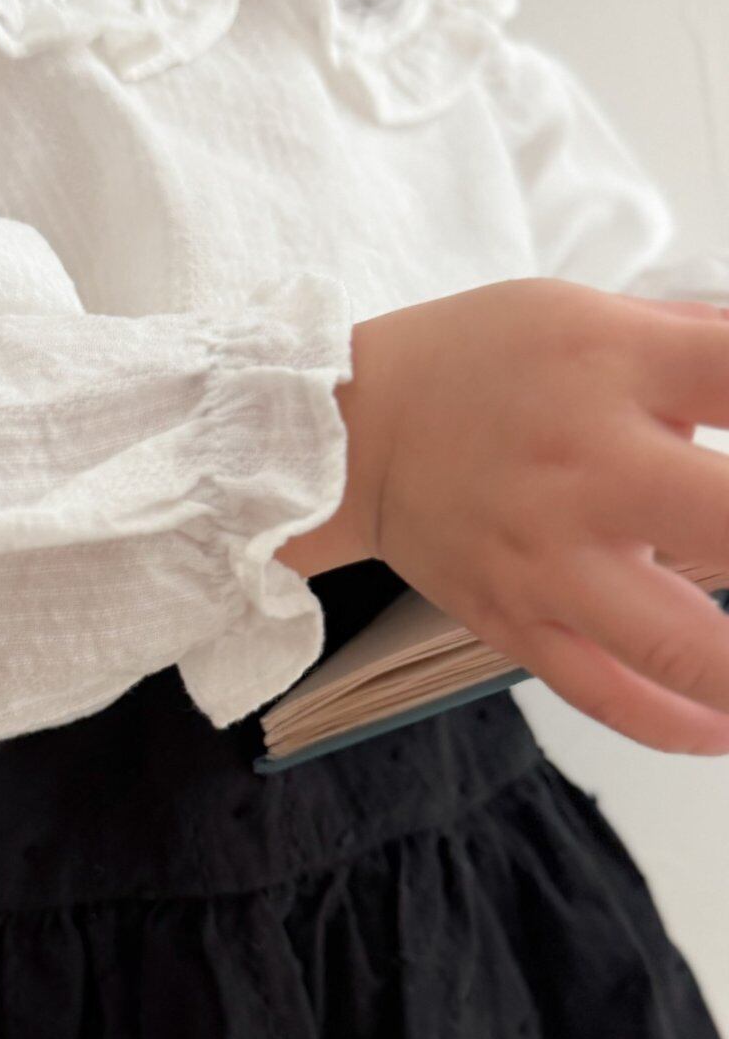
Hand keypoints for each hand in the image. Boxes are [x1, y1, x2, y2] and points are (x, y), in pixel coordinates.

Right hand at [355, 278, 728, 755]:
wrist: (345, 434)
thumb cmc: (476, 362)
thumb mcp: (589, 312)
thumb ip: (703, 344)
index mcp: (610, 364)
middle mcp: (584, 464)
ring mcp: (547, 555)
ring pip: (679, 644)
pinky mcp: (515, 619)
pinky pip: (607, 693)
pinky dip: (682, 726)